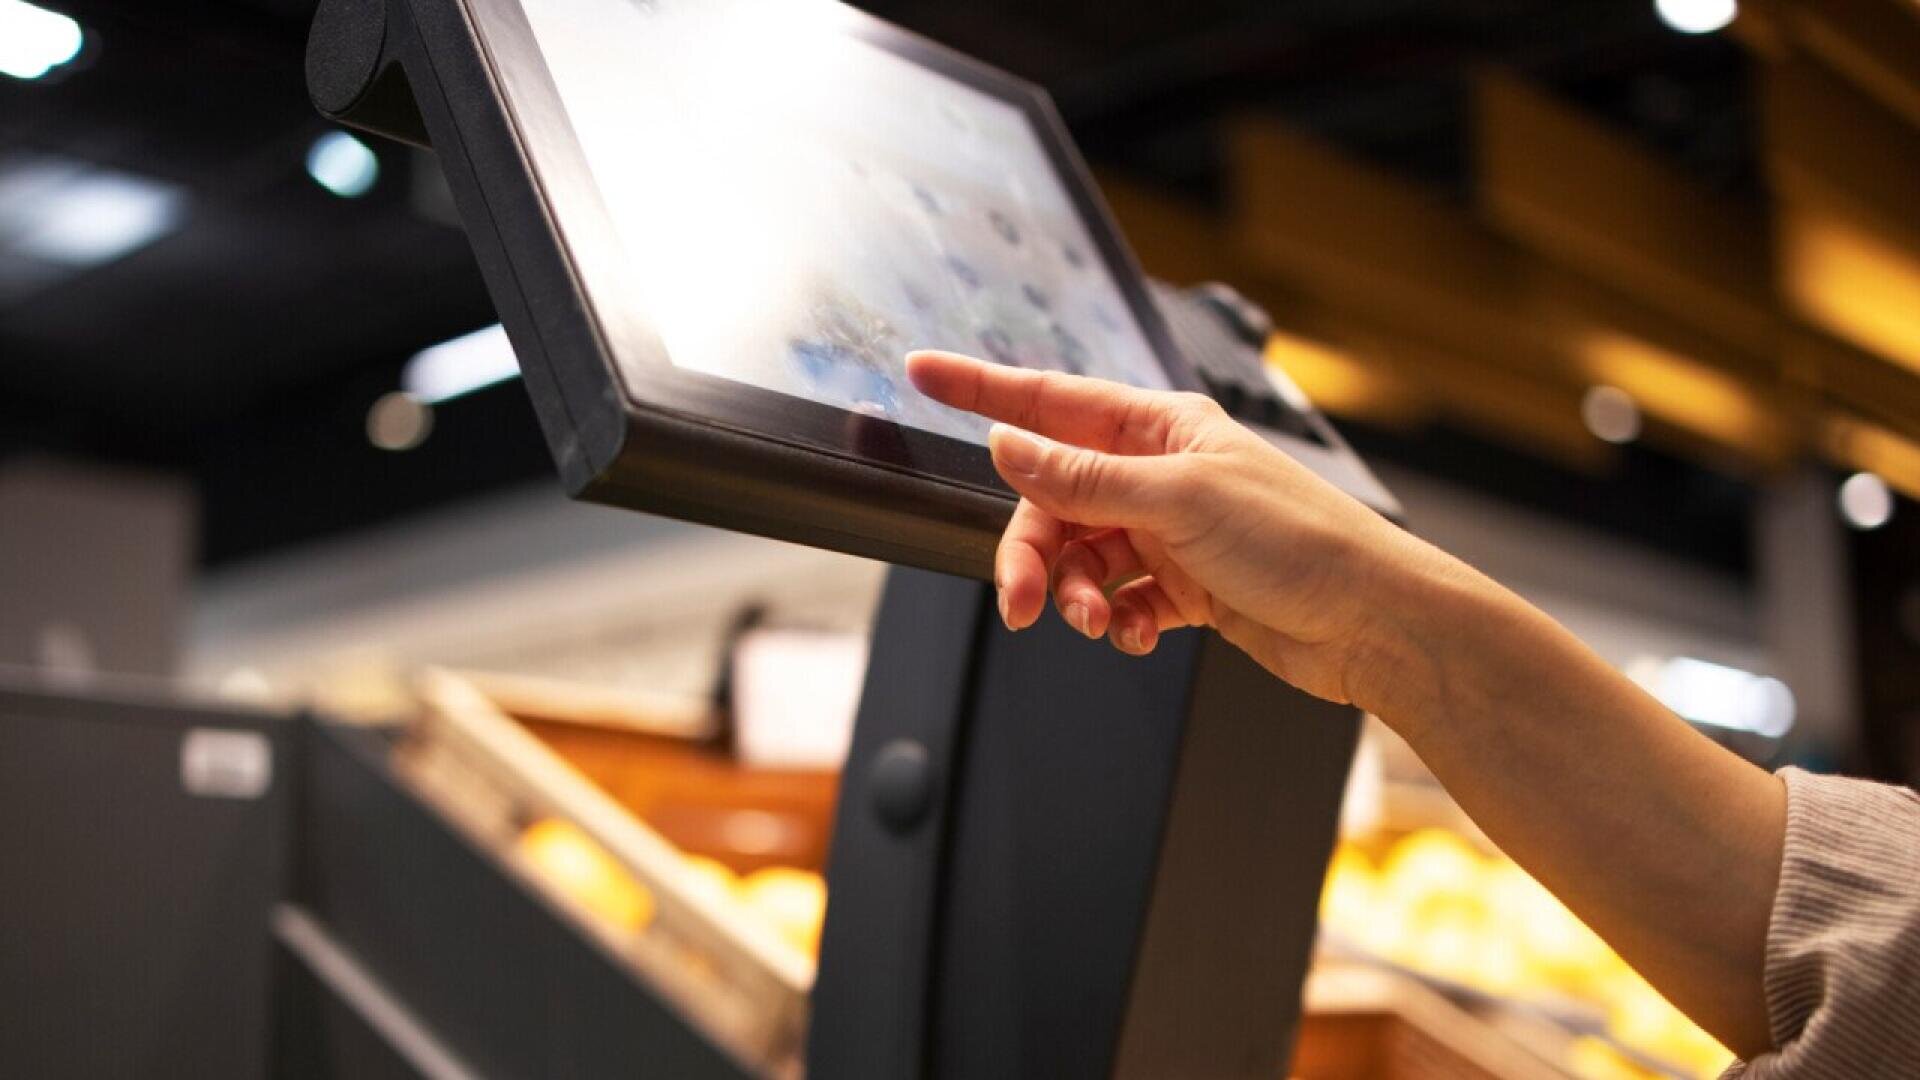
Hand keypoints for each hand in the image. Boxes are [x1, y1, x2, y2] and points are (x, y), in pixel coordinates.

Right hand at [906, 350, 1452, 709]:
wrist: (1372, 622)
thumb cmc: (1303, 541)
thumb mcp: (1180, 500)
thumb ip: (1084, 480)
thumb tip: (1008, 447)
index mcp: (1160, 427)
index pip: (1050, 401)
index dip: (982, 388)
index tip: (924, 372)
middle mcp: (1159, 474)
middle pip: (1054, 501)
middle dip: (1033, 553)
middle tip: (1024, 601)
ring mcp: (1170, 531)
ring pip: (1082, 557)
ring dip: (1078, 594)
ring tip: (1101, 622)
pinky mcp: (1184, 587)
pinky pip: (1119, 600)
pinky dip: (1117, 620)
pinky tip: (1137, 633)